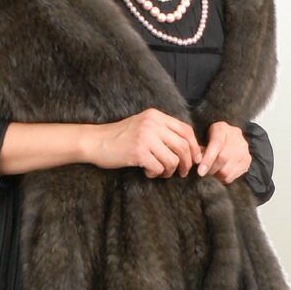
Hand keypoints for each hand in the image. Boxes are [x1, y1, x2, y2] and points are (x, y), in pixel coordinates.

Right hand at [83, 107, 202, 178]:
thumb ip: (162, 132)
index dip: (194, 146)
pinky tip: (147, 172)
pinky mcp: (139, 152)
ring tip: (160, 172)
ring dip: (169, 171)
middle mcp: (152, 124)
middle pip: (183, 146)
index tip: (195, 159)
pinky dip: (156, 173)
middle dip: (187, 163)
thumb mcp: (143, 126)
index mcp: (155, 116)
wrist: (95, 141)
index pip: (185, 130)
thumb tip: (189, 148)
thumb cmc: (119, 137)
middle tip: (183, 172)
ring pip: (173, 160)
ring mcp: (145, 138)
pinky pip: (159, 168)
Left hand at [196, 121, 251, 183]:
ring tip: (213, 170)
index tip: (200, 172)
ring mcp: (244, 148)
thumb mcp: (203, 138)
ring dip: (216, 175)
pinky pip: (232, 176)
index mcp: (221, 128)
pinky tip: (220, 172)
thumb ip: (200, 148)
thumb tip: (196, 162)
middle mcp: (236, 136)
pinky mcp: (247, 160)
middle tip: (203, 171)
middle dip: (210, 168)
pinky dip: (223, 178)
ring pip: (227, 170)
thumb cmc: (210, 139)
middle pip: (223, 158)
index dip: (208, 159)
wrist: (228, 138)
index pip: (216, 144)